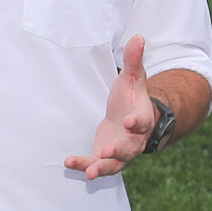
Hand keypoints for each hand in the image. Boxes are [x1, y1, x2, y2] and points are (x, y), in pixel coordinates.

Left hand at [66, 35, 155, 179]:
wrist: (130, 119)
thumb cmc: (131, 97)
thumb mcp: (133, 77)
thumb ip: (135, 60)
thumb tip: (139, 36)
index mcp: (142, 118)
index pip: (142, 121)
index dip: (137, 123)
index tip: (129, 122)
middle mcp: (134, 139)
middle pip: (130, 148)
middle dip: (118, 152)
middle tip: (106, 152)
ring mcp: (120, 151)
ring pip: (114, 164)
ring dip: (101, 168)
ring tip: (89, 173)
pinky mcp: (106, 158)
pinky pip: (96, 165)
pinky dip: (84, 165)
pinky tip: (69, 162)